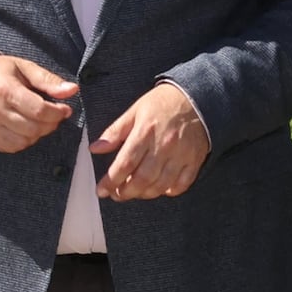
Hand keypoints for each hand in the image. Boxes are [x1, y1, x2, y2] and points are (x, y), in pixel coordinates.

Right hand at [0, 53, 81, 155]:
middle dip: (50, 124)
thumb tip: (72, 90)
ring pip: (23, 142)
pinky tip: (24, 128)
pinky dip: (23, 141)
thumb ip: (48, 80)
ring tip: (38, 122)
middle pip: (33, 129)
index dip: (57, 113)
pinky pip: (10, 147)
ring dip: (37, 134)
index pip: (39, 111)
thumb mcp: (24, 68)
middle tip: (53, 116)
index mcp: (5, 89)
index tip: (64, 109)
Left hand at [93, 79, 210, 200]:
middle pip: (142, 179)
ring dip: (144, 194)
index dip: (111, 181)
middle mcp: (164, 145)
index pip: (125, 163)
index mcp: (146, 131)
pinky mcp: (194, 160)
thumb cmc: (163, 103)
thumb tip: (95, 148)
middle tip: (116, 194)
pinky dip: (169, 191)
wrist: (196, 97)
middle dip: (125, 192)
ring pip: (160, 185)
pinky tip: (159, 189)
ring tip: (134, 192)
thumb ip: (115, 131)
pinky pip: (182, 184)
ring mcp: (181, 155)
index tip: (102, 190)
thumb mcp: (135, 111)